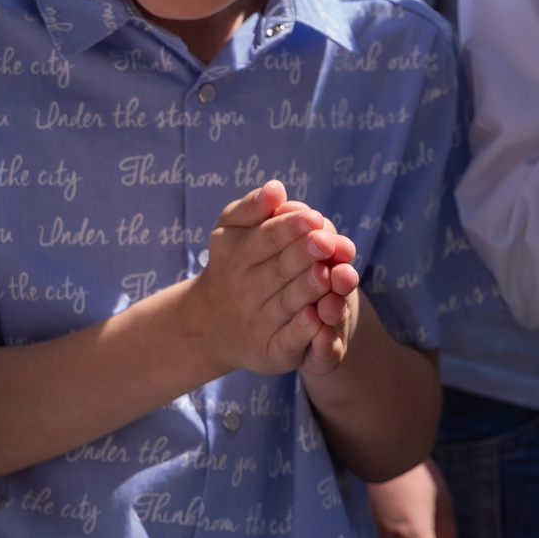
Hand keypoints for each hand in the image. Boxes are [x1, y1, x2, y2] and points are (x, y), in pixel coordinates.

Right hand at [181, 181, 356, 377]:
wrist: (211, 324)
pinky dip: (302, 331)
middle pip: (279, 270)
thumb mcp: (231, 232)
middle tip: (326, 242)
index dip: (289, 229)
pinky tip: (317, 319)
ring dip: (307, 290)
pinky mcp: (272, 350)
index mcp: (236, 255)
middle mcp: (244, 289)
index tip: (314, 217)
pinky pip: (288, 340)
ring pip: (287, 304)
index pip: (265, 239)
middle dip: (303, 256)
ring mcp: (257, 321)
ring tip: (327, 276)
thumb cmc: (232, 265)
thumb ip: (253, 208)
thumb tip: (276, 188)